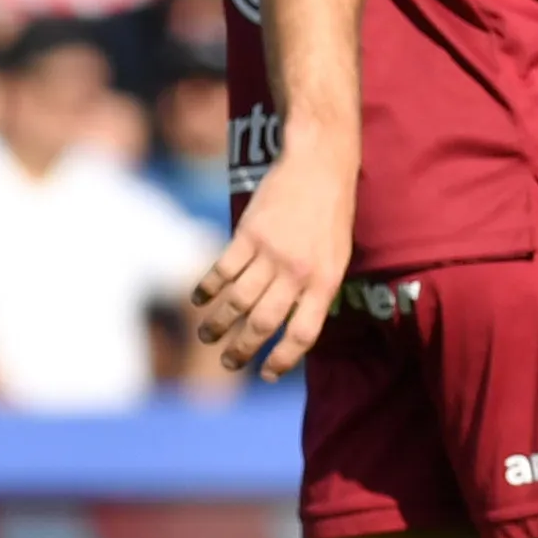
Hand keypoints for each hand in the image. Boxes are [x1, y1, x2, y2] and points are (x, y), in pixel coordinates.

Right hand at [190, 140, 354, 378]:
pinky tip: (199, 298)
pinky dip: (207, 288)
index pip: (302, 334)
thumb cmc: (332, 213)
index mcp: (325, 282)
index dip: (282, 359)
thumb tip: (291, 326)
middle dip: (242, 350)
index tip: (266, 373)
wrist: (319, 164)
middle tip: (227, 363)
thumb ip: (316, 290)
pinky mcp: (248, 233)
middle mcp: (297, 272)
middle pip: (262, 323)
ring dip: (217, 324)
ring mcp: (271, 253)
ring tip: (206, 336)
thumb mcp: (338, 256)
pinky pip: (222, 269)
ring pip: (237, 301)